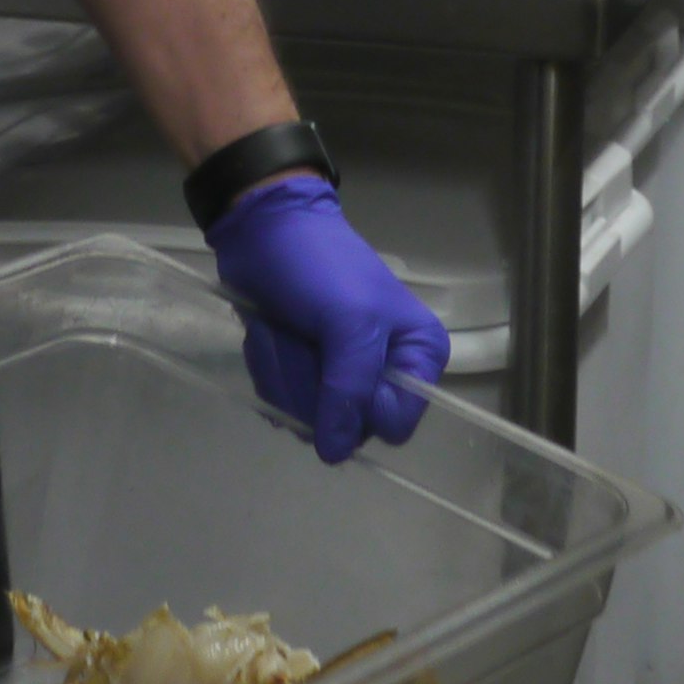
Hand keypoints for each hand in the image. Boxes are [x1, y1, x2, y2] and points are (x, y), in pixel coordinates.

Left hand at [208, 174, 453, 463]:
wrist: (263, 230)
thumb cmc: (319, 267)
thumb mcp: (350, 322)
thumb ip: (350, 390)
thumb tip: (336, 453)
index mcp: (420, 354)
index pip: (396, 423)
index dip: (363, 405)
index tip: (340, 365)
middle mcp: (386, 371)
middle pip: (348, 426)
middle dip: (313, 385)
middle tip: (306, 338)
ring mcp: (339, 377)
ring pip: (309, 419)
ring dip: (286, 373)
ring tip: (285, 328)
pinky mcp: (301, 375)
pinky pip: (282, 404)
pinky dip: (270, 369)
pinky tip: (271, 334)